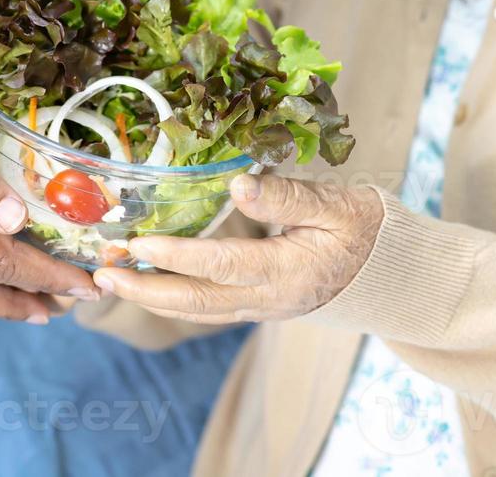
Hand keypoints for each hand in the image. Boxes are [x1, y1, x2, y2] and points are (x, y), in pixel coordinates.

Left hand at [91, 173, 383, 323]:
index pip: (222, 264)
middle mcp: (269, 299)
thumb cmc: (365, 229)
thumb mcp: (337, 205)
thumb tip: (239, 182)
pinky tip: (147, 283)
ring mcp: (263, 308)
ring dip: (152, 297)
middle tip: (103, 274)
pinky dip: (173, 299)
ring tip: (111, 279)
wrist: (392, 273)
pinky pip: (208, 309)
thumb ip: (288, 196)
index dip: (178, 254)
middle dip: (146, 290)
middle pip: (198, 303)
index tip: (140, 240)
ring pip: (199, 312)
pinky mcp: (259, 307)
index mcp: (288, 271)